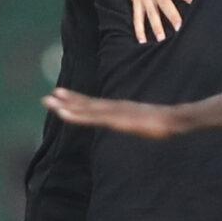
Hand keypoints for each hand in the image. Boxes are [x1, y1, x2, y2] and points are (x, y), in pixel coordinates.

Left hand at [45, 88, 185, 139]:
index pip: (94, 105)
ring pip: (85, 110)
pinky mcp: (116, 119)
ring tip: (49, 102)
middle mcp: (113, 108)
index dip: (77, 100)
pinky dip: (76, 115)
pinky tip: (64, 115)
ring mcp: (114, 113)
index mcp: (120, 109)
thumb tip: (145, 124)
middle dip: (66, 102)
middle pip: (86, 105)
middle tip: (45, 99)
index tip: (61, 95)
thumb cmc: (166, 122)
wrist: (175, 120)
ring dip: (66, 107)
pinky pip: (92, 118)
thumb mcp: (149, 122)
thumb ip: (142, 121)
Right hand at [120, 0, 191, 42]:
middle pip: (164, 4)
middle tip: (179, 27)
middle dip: (171, 15)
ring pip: (150, 13)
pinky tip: (142, 40)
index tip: (194, 1)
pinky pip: (136, 17)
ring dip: (155, 26)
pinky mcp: (136, 2)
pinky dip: (138, 29)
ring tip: (161, 39)